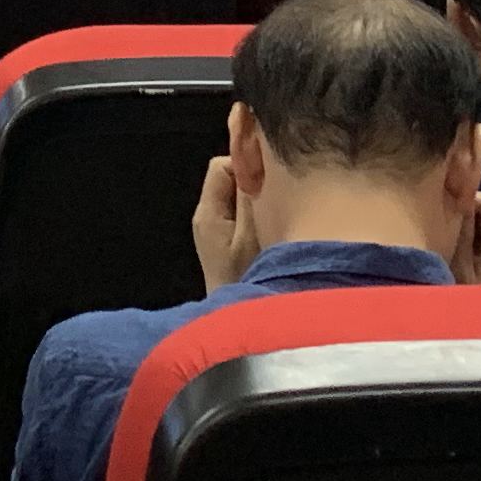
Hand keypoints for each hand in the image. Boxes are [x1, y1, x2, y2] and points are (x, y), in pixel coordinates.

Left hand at [191, 154, 263, 292]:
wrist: (235, 318)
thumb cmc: (243, 281)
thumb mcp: (250, 237)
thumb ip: (249, 200)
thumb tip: (253, 162)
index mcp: (208, 212)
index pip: (221, 166)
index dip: (246, 166)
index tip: (270, 180)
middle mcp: (206, 216)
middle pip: (229, 179)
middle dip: (253, 183)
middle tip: (274, 200)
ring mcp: (214, 230)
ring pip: (237, 197)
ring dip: (256, 201)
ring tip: (271, 218)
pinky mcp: (224, 242)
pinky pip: (239, 214)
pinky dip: (255, 216)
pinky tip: (267, 230)